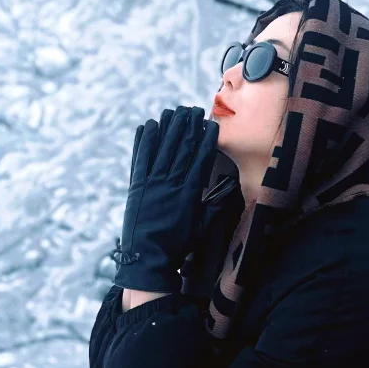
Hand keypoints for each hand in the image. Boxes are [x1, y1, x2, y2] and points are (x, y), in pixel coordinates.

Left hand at [110, 106, 220, 293]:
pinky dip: (143, 140)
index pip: (201, 159)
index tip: (211, 125)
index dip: (206, 139)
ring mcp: (152, 183)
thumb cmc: (178, 245)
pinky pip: (140, 157)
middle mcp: (171, 183)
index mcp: (189, 192)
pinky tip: (147, 125)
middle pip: (182, 148)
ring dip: (168, 127)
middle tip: (193, 109)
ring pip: (162, 148)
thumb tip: (231, 189)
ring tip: (173, 111)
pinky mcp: (136, 185)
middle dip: (188, 126)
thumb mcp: (202, 227)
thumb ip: (215, 206)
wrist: (147, 258)